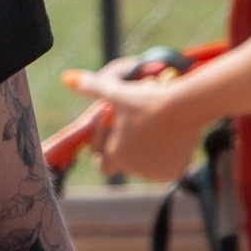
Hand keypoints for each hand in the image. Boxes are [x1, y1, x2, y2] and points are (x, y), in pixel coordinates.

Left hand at [61, 61, 210, 186]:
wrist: (184, 106)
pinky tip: (167, 138)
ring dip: (145, 151)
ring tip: (151, 127)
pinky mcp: (173, 172)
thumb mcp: (116, 92)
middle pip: (123, 162)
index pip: (100, 162)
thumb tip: (66, 78)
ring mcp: (153, 172)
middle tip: (133, 124)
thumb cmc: (146, 99)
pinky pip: (165, 168)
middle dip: (125, 146)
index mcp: (115, 154)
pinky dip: (165, 157)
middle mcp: (132, 168)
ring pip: (145, 165)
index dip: (103, 143)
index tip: (112, 120)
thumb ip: (91, 87)